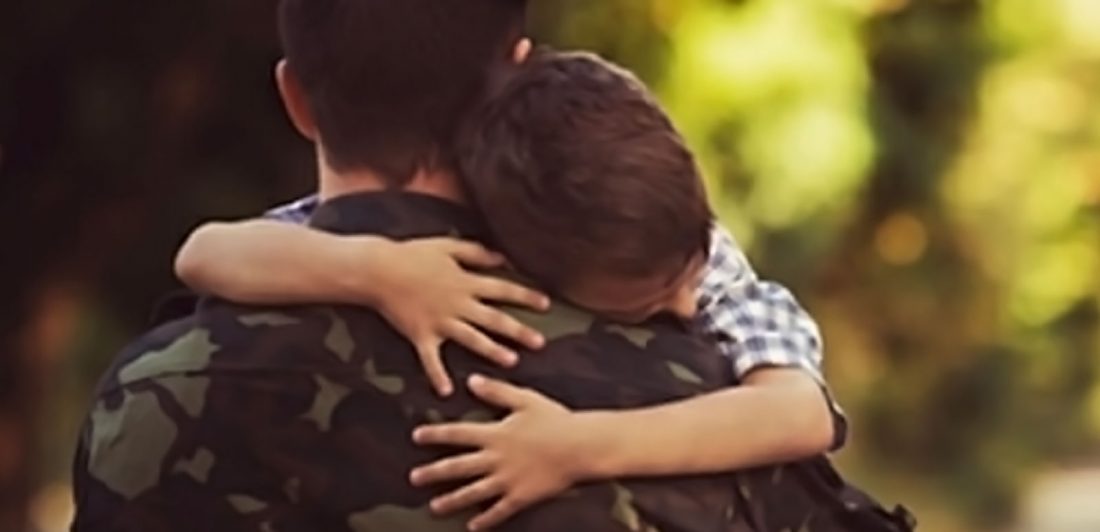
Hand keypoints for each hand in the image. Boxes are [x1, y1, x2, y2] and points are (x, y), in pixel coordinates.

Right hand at [365, 238, 549, 395]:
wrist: (378, 270)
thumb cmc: (412, 254)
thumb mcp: (448, 246)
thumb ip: (476, 252)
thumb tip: (503, 258)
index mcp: (465, 282)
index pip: (503, 289)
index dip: (525, 296)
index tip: (546, 305)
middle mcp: (458, 304)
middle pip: (494, 319)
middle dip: (519, 331)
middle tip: (540, 343)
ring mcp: (440, 322)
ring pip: (472, 339)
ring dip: (492, 352)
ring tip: (512, 361)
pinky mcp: (421, 335)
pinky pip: (431, 360)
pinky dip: (437, 376)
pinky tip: (447, 392)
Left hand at [410, 375, 591, 530]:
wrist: (580, 446)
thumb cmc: (556, 420)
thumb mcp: (525, 399)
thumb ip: (496, 391)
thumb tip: (472, 381)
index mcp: (495, 434)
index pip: (457, 433)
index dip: (435, 434)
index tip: (417, 436)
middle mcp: (496, 459)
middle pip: (458, 467)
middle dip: (433, 472)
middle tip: (414, 478)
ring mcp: (507, 480)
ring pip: (473, 493)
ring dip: (451, 500)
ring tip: (434, 507)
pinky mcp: (521, 496)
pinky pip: (500, 511)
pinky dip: (486, 520)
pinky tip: (474, 526)